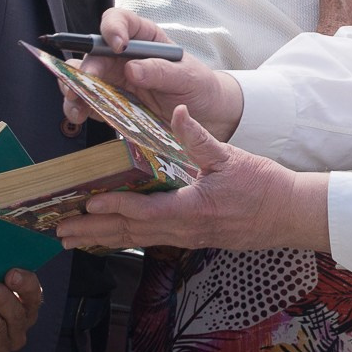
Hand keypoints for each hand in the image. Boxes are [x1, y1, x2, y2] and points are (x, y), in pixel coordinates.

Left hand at [55, 105, 330, 253]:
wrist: (291, 215)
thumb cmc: (265, 187)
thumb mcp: (232, 157)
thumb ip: (200, 137)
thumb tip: (179, 111)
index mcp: (192, 210)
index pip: (144, 211)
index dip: (113, 208)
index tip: (87, 205)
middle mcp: (185, 230)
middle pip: (131, 234)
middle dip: (93, 234)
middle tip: (61, 233)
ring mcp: (188, 238)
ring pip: (138, 240)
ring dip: (103, 240)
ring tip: (74, 241)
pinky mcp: (193, 238)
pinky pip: (151, 240)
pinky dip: (126, 238)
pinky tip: (111, 238)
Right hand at [63, 8, 243, 139]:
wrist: (207, 117)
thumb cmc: (199, 87)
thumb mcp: (189, 76)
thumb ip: (162, 71)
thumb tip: (132, 69)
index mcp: (144, 39)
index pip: (120, 21)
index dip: (113, 28)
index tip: (117, 45)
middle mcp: (124, 57)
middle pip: (95, 53)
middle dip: (87, 67)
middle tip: (86, 81)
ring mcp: (116, 81)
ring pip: (85, 78)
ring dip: (75, 88)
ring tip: (75, 102)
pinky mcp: (112, 104)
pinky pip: (90, 103)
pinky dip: (80, 107)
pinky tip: (80, 114)